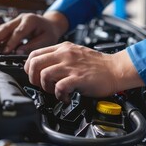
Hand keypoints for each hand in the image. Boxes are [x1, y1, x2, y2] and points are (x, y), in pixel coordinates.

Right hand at [0, 11, 67, 53]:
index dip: (11, 42)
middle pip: (5, 28)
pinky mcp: (12, 24)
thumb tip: (19, 52)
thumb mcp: (46, 40)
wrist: (50, 24)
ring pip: (1, 28)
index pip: (18, 32)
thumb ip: (32, 46)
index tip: (6, 51)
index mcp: (31, 20)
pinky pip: (1, 30)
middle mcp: (21, 18)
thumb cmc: (49, 32)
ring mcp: (15, 20)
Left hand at [24, 42, 144, 101]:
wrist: (117, 69)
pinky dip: (60, 95)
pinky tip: (66, 97)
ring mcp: (71, 66)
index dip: (29, 67)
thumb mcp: (75, 53)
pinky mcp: (78, 78)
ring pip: (44, 75)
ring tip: (55, 91)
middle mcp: (64, 55)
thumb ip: (59, 57)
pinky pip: (60, 87)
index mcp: (62, 48)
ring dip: (46, 88)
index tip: (33, 76)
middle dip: (33, 78)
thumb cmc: (98, 65)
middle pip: (34, 63)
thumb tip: (43, 67)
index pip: (34, 54)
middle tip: (41, 85)